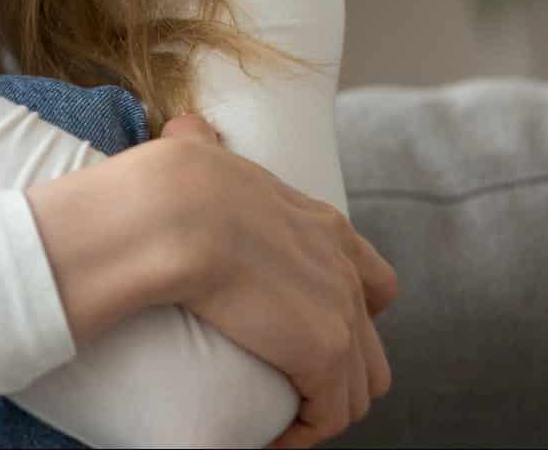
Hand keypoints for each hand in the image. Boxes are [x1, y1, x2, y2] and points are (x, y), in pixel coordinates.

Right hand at [153, 114, 397, 448]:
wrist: (176, 211)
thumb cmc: (175, 181)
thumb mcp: (204, 152)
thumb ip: (202, 144)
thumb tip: (185, 128)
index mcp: (322, 224)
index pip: (370, 280)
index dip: (348, 312)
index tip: (302, 329)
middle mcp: (344, 268)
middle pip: (372, 346)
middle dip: (338, 374)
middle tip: (287, 387)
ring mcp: (340, 311)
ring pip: (358, 390)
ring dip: (320, 411)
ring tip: (278, 422)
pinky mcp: (324, 352)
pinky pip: (329, 416)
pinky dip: (302, 434)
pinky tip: (270, 437)